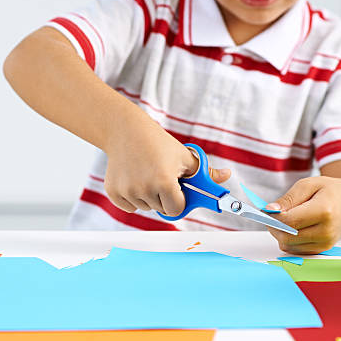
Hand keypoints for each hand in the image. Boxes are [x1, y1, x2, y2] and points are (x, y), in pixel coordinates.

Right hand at [103, 118, 230, 215]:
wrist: (125, 131)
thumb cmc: (158, 142)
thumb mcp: (185, 156)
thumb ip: (206, 173)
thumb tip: (226, 176)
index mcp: (164, 181)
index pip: (176, 209)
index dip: (179, 200)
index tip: (177, 190)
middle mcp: (144, 188)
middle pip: (161, 209)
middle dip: (164, 197)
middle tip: (161, 176)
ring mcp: (127, 191)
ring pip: (145, 208)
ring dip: (148, 197)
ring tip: (146, 174)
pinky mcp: (113, 192)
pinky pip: (129, 207)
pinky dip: (133, 197)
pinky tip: (134, 178)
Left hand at [265, 176, 340, 253]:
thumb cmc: (331, 191)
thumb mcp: (309, 185)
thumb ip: (288, 198)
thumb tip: (269, 210)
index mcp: (324, 211)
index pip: (288, 221)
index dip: (273, 217)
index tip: (267, 209)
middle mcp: (326, 232)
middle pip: (286, 236)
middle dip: (274, 226)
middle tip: (272, 215)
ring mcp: (325, 244)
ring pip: (288, 245)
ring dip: (280, 233)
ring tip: (286, 218)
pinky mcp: (322, 250)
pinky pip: (294, 249)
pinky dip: (288, 239)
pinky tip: (293, 227)